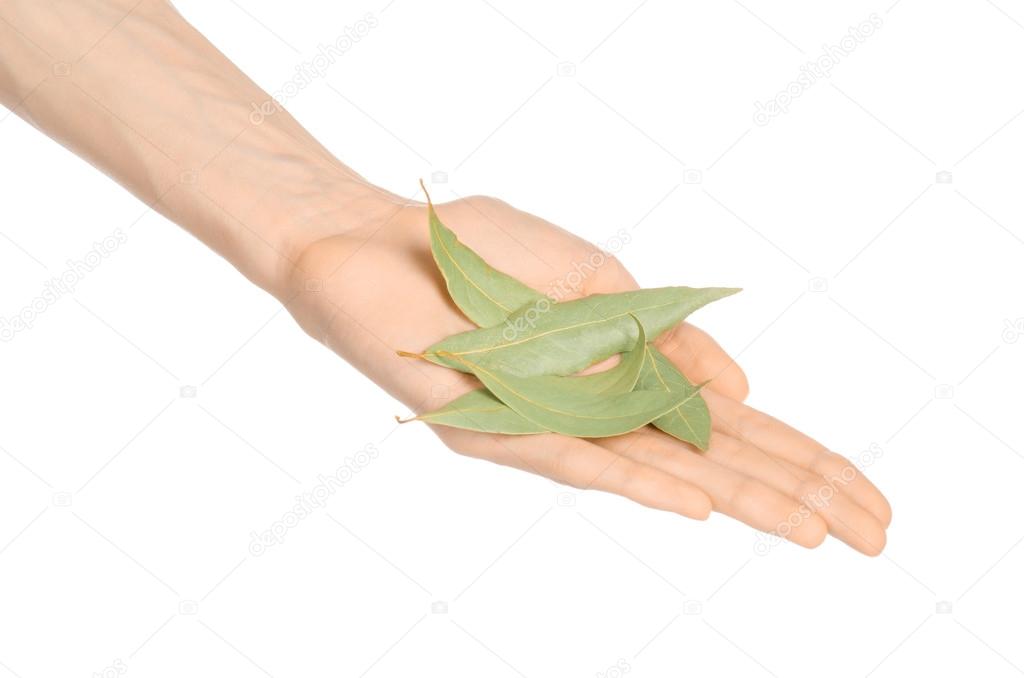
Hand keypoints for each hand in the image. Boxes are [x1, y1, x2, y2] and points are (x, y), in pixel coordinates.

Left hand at [284, 192, 891, 554]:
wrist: (376, 240)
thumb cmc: (480, 254)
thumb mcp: (596, 277)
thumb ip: (666, 335)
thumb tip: (744, 388)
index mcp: (626, 375)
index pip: (730, 426)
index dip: (799, 457)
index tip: (864, 493)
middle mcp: (599, 414)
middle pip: (712, 464)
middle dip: (795, 495)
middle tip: (877, 534)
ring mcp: (553, 425)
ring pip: (662, 473)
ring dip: (743, 501)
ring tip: (816, 530)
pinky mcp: (496, 423)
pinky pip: (577, 458)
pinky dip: (640, 480)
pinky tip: (698, 504)